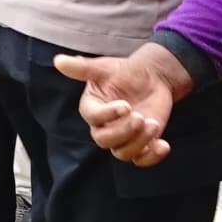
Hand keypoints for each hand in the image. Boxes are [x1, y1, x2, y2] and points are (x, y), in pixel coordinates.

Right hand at [53, 47, 195, 164]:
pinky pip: (142, 160)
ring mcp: (123, 138)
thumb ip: (83, 68)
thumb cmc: (126, 72)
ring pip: (122, 153)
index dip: (108, 115)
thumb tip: (58, 61)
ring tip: (153, 124)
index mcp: (92, 108)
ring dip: (139, 142)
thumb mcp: (105, 68)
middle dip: (124, 132)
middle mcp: (104, 126)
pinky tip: (163, 144)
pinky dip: (152, 157)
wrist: (153, 78)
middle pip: (104, 141)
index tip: (126, 105)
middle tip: (140, 117)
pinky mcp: (141, 145)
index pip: (93, 118)